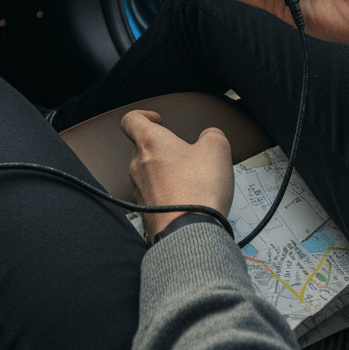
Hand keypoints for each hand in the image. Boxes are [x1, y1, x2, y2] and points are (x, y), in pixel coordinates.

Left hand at [121, 109, 233, 241]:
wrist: (190, 234)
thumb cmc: (197, 191)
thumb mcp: (217, 149)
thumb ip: (212, 135)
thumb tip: (209, 136)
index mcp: (151, 142)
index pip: (131, 119)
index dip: (144, 115)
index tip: (158, 120)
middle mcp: (138, 165)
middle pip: (144, 148)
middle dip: (164, 149)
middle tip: (185, 155)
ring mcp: (139, 190)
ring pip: (149, 173)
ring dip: (166, 173)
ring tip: (190, 181)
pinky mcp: (145, 211)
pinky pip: (154, 195)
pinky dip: (168, 194)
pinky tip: (187, 200)